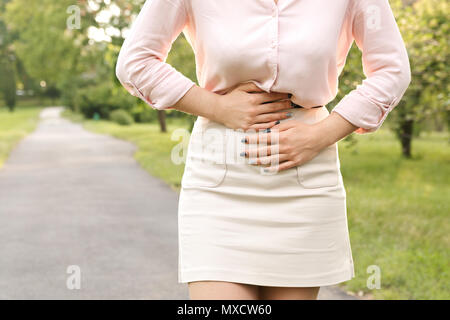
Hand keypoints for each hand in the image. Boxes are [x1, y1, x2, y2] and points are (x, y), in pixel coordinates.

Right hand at [212, 82, 292, 129]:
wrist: (219, 109)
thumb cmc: (230, 97)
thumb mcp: (241, 88)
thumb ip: (255, 87)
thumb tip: (267, 86)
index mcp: (253, 99)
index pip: (271, 97)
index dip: (281, 95)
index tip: (288, 95)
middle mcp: (253, 109)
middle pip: (273, 107)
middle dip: (284, 105)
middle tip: (292, 104)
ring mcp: (251, 119)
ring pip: (269, 118)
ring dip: (280, 115)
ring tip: (289, 114)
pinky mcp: (247, 127)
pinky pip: (261, 127)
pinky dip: (270, 125)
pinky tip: (277, 123)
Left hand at [240, 111, 358, 171]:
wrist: (319, 137)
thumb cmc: (304, 129)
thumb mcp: (291, 124)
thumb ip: (278, 128)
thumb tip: (267, 131)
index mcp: (282, 136)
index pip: (264, 138)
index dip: (252, 140)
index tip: (244, 140)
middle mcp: (284, 147)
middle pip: (265, 150)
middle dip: (252, 152)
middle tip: (243, 153)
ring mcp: (290, 155)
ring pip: (272, 160)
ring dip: (260, 161)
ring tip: (251, 162)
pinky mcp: (295, 162)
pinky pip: (282, 166)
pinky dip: (273, 169)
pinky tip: (266, 169)